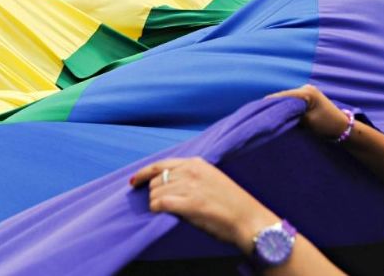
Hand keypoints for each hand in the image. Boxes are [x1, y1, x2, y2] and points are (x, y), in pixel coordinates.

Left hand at [129, 157, 278, 254]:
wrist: (248, 219)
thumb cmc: (231, 204)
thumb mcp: (211, 179)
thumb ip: (190, 176)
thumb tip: (165, 183)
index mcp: (197, 163)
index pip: (160, 164)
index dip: (143, 173)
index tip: (134, 182)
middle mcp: (192, 171)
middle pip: (156, 180)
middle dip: (154, 193)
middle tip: (162, 205)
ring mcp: (191, 187)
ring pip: (156, 192)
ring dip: (155, 203)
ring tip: (167, 211)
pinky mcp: (190, 204)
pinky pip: (160, 203)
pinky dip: (157, 209)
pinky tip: (161, 213)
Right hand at [265, 84, 349, 139]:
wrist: (343, 128)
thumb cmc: (327, 125)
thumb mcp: (307, 121)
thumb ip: (291, 115)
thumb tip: (276, 114)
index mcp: (306, 92)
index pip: (283, 96)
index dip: (270, 103)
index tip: (258, 111)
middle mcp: (305, 88)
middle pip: (283, 96)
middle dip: (274, 106)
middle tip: (262, 115)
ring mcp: (306, 93)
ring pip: (287, 100)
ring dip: (280, 108)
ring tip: (269, 116)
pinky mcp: (307, 99)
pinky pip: (292, 103)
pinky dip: (286, 109)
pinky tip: (280, 116)